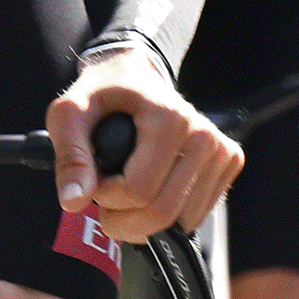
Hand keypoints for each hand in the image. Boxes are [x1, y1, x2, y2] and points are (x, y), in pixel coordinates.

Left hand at [48, 45, 237, 241]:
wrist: (135, 75)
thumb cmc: (100, 94)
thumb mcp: (69, 113)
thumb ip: (70, 157)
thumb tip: (74, 202)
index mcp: (171, 119)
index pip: (138, 191)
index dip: (105, 196)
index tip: (93, 176)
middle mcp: (204, 136)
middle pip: (163, 213)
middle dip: (123, 220)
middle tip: (105, 196)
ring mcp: (222, 151)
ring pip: (180, 223)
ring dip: (143, 222)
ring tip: (127, 189)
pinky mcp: (229, 163)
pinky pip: (195, 217)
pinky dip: (167, 218)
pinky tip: (152, 191)